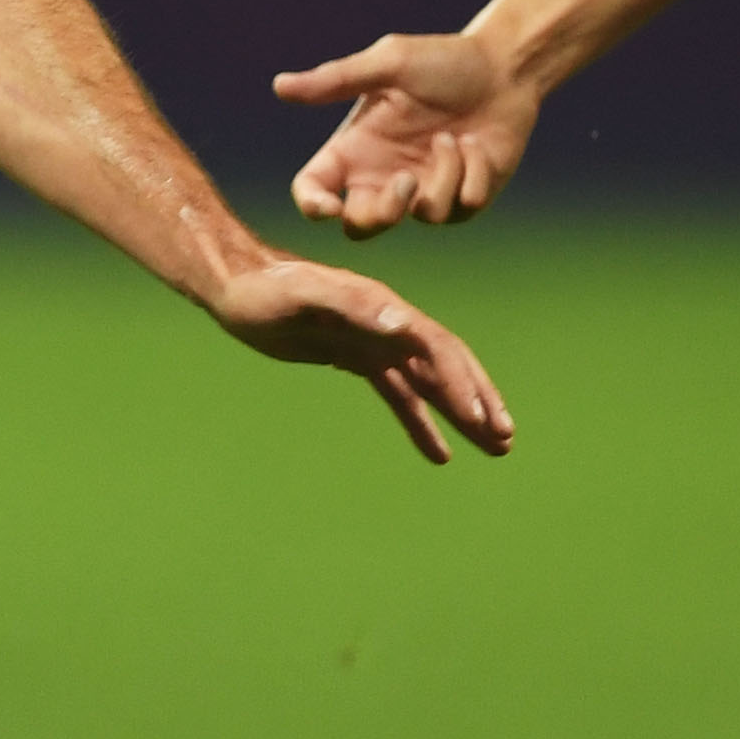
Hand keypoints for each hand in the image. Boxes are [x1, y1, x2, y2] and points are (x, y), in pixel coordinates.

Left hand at [200, 252, 514, 465]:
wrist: (234, 285)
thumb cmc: (264, 290)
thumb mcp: (304, 295)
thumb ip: (353, 305)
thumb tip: (402, 322)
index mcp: (384, 309)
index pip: (436, 350)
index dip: (462, 385)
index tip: (483, 421)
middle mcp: (387, 325)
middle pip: (446, 366)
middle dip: (477, 403)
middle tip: (505, 442)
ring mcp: (374, 342)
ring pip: (429, 385)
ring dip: (461, 415)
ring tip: (494, 449)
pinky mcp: (357, 357)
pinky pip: (399, 394)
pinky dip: (421, 423)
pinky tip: (439, 453)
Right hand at [272, 31, 545, 236]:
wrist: (505, 69)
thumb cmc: (443, 61)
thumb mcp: (388, 65)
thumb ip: (336, 80)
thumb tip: (279, 85)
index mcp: (355, 147)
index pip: (314, 189)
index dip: (313, 206)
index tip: (329, 206)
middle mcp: (383, 176)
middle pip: (361, 227)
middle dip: (382, 213)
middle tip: (406, 181)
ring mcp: (424, 192)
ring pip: (420, 216)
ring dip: (442, 174)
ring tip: (454, 135)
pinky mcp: (463, 200)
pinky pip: (462, 207)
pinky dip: (472, 173)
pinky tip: (477, 144)